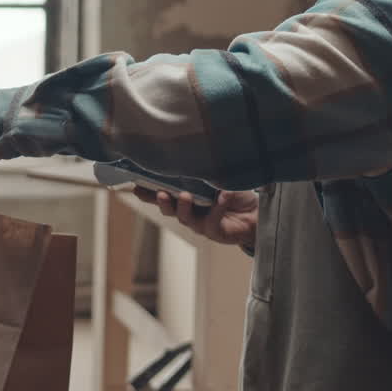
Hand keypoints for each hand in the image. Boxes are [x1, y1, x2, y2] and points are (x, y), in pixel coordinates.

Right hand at [133, 187, 258, 246]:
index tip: (136, 186)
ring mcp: (200, 223)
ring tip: (184, 196)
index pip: (162, 195)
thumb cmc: (235, 195)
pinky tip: (223, 196)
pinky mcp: (214, 232)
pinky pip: (212, 220)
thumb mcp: (218, 180)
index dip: (148, 192)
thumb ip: (205, 175)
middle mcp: (189, 212)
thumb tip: (194, 159)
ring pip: (185, 218)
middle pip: (168, 209)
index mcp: (185, 198)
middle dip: (161, 201)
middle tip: (160, 193)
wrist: (256, 213)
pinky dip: (218, 207)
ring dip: (183, 206)